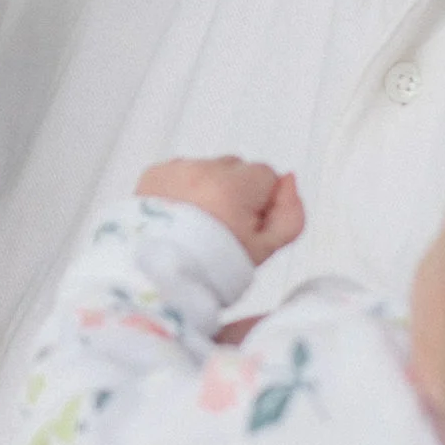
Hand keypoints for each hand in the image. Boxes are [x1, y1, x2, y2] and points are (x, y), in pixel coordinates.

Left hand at [139, 155, 304, 261]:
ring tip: (196, 224)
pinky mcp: (154, 173)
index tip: (245, 227)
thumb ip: (290, 213)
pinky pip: (180, 171)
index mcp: (234, 186)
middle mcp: (204, 170)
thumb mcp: (266, 249)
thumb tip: (289, 179)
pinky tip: (179, 215)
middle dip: (235, 192)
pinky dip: (182, 188)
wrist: (161, 276)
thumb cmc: (214, 267)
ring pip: (208, 169)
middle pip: (236, 168)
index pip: (267, 175)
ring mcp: (176, 169)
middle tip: (220, 227)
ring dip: (208, 188)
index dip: (260, 204)